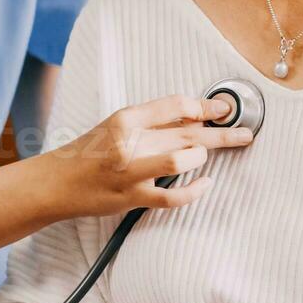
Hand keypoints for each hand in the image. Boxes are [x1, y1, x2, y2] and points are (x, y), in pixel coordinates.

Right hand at [48, 95, 252, 218]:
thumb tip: (194, 120)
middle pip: (185, 132)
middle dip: (221, 133)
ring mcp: (131, 172)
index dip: (205, 107)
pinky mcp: (132, 198)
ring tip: (205, 158)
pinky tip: (206, 184)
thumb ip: (153, 123)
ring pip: (180, 160)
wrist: (58, 182)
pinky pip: (172, 197)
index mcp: (126, 118)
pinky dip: (194, 191)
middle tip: (245, 134)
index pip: (175, 105)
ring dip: (200, 158)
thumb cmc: (89, 153)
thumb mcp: (117, 126)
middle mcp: (129, 142)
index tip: (224, 110)